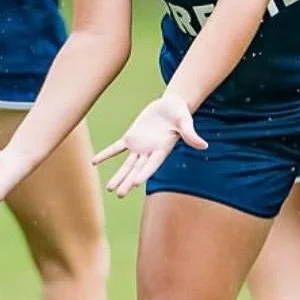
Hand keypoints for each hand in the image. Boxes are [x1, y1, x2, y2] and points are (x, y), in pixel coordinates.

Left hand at [92, 92, 207, 197]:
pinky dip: (106, 154)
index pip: (152, 164)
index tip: (135, 183)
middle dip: (127, 181)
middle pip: (137, 169)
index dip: (143, 173)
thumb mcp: (185, 121)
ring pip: (126, 164)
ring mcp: (140, 146)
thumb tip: (204, 145)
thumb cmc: (180, 113)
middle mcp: (149, 151)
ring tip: (109, 188)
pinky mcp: (131, 137)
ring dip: (118, 175)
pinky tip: (95, 161)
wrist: (170, 105)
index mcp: (162, 149)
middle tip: (119, 194)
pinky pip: (117, 148)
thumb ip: (190, 134)